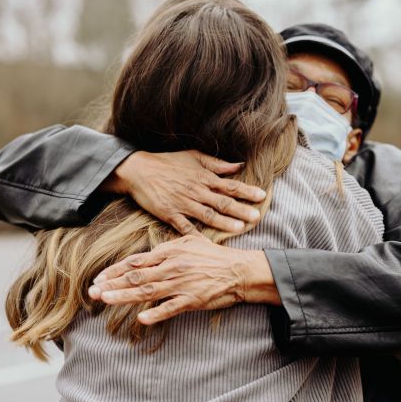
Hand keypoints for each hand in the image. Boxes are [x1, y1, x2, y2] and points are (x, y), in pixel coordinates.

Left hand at [88, 235, 279, 324]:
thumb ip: (170, 244)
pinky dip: (156, 313)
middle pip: (136, 276)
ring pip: (147, 291)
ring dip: (124, 296)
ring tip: (106, 300)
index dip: (115, 270)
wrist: (239, 271)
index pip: (136, 261)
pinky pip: (171, 307)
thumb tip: (153, 248)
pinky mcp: (192, 299)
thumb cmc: (215, 256)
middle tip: (92, 292)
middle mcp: (172, 267)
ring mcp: (182, 283)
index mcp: (170, 252)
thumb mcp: (192, 241)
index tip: (99, 278)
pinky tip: (141, 318)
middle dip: (112, 284)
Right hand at [100, 149, 266, 234]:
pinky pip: (186, 227)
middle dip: (241, 209)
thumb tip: (238, 165)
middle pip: (223, 202)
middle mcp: (196, 191)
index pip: (230, 185)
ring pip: (208, 215)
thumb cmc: (168, 162)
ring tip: (240, 228)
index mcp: (204, 177)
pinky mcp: (170, 214)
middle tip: (257, 217)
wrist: (138, 170)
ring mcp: (183, 204)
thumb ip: (217, 163)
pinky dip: (196, 236)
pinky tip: (208, 244)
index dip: (246, 191)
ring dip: (224, 222)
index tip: (262, 196)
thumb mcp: (194, 157)